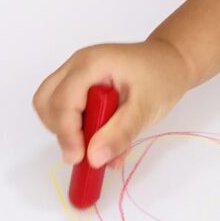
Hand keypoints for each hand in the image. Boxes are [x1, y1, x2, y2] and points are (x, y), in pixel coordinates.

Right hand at [32, 37, 193, 168]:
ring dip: (70, 132)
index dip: (68, 134)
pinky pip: (66, 110)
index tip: (81, 158)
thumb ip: (120, 133)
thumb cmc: (162, 76)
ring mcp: (76, 74)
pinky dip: (79, 129)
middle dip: (62, 131)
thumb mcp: (146, 107)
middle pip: (46, 102)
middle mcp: (77, 65)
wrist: (173, 61)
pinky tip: (103, 138)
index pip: (62, 101)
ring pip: (51, 108)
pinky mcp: (79, 85)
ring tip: (101, 144)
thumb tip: (93, 158)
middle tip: (86, 150)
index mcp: (91, 64)